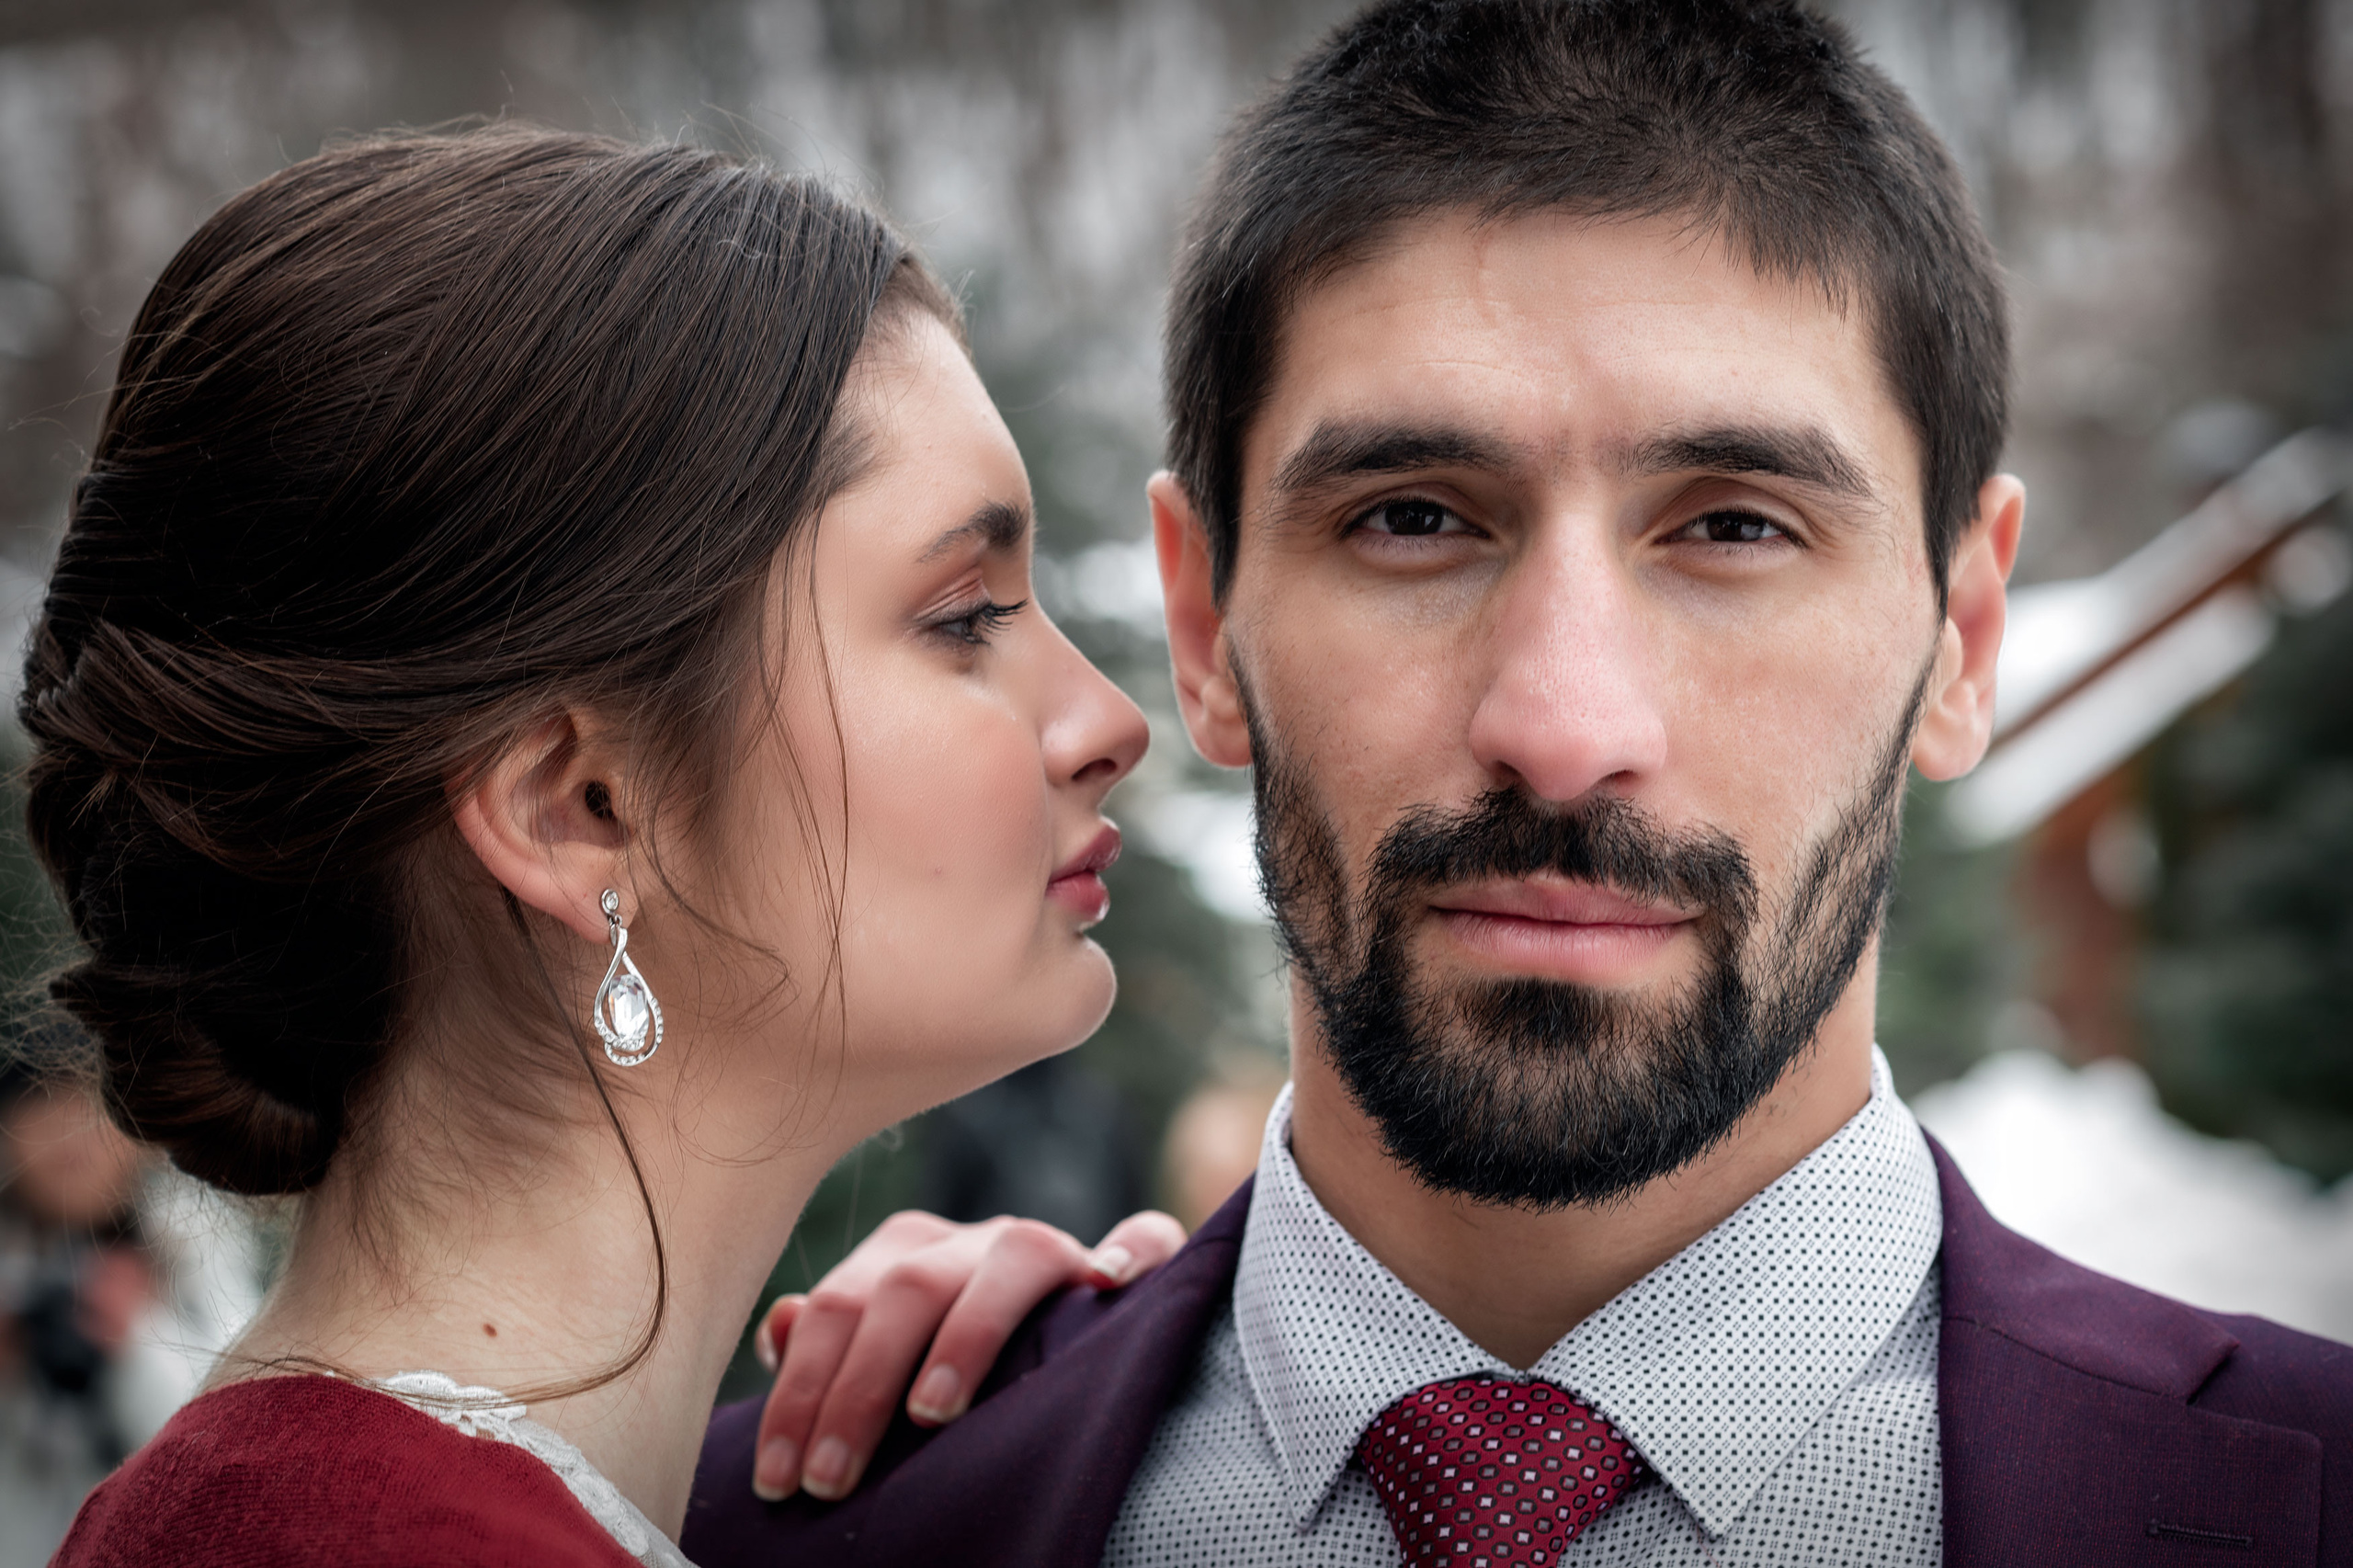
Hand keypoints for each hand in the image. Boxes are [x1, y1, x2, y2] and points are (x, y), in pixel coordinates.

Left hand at [749, 1209, 1185, 1501]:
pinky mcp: (1118, 1263)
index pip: (837, 1306)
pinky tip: (1108, 1280)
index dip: (800, 1390)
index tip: (778, 1479)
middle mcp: (969, 1242)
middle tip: (830, 1480)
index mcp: (904, 1257)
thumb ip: (831, 1342)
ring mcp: (1043, 1247)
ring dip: (966, 1334)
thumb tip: (778, 1325)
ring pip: (1009, 1258)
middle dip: (859, 1388)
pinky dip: (1130, 1251)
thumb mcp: (881, 1359)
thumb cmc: (947, 1377)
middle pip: (906, 1288)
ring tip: (930, 1413)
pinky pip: (1141, 1238)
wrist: (1058, 1343)